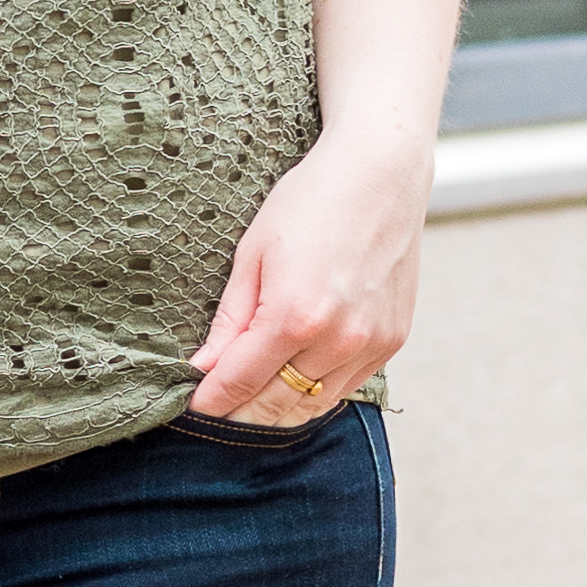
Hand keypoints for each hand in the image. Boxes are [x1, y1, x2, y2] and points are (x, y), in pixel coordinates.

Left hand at [190, 131, 426, 423]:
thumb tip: (204, 367)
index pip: (240, 382)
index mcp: (293, 316)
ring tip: (252, 398)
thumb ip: (230, 319)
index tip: (194, 406)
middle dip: (241, 412)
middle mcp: (337, 339)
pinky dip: (316, 391)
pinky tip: (295, 377)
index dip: (211, 401)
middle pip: (276, 404)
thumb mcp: (253, 253)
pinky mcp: (393, 341)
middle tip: (219, 406)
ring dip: (278, 409)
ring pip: (313, 405)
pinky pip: (346, 388)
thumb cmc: (312, 201)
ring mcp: (370, 344)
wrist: (381, 174)